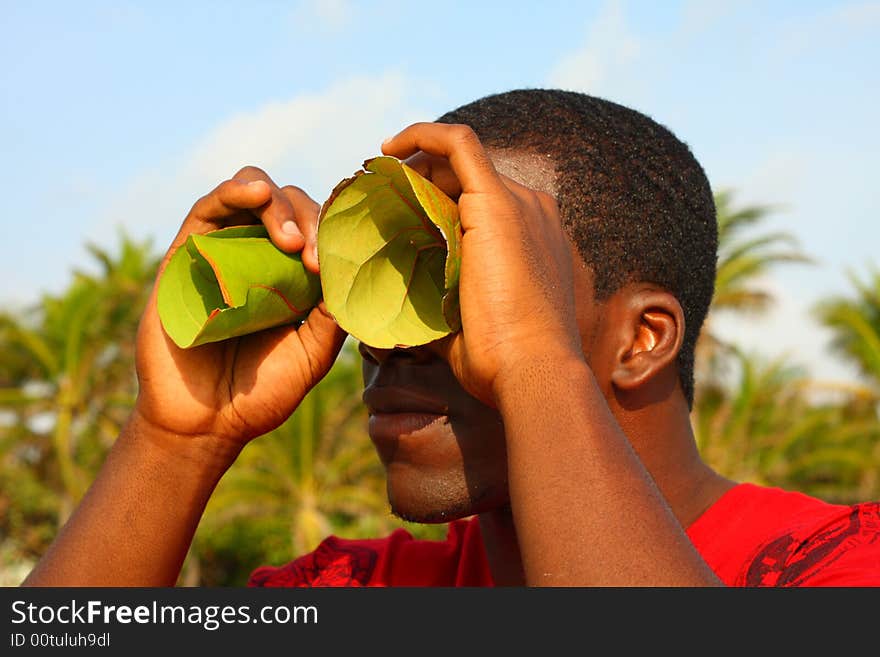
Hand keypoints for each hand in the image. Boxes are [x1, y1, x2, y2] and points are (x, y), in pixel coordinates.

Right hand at [134, 166, 346, 454]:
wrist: (206, 420)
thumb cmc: (263, 390)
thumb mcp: (314, 351)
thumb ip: (332, 310)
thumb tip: (353, 266)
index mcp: (295, 274)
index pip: (320, 227)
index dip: (333, 231)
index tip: (335, 264)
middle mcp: (262, 254)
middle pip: (292, 204)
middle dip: (309, 220)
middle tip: (310, 257)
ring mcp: (224, 249)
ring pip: (254, 192)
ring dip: (277, 203)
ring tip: (290, 239)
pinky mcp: (187, 250)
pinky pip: (210, 206)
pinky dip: (234, 190)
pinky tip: (256, 191)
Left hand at [382, 124, 583, 404]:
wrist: (532, 372)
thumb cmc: (503, 363)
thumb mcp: (467, 328)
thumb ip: (440, 310)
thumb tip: (402, 315)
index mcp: (530, 240)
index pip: (477, 204)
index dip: (435, 202)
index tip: (396, 215)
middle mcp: (531, 212)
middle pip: (465, 179)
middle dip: (419, 182)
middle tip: (375, 198)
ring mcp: (519, 203)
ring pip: (457, 162)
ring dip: (413, 166)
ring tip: (373, 178)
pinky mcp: (496, 200)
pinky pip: (457, 143)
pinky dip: (423, 135)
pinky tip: (387, 148)